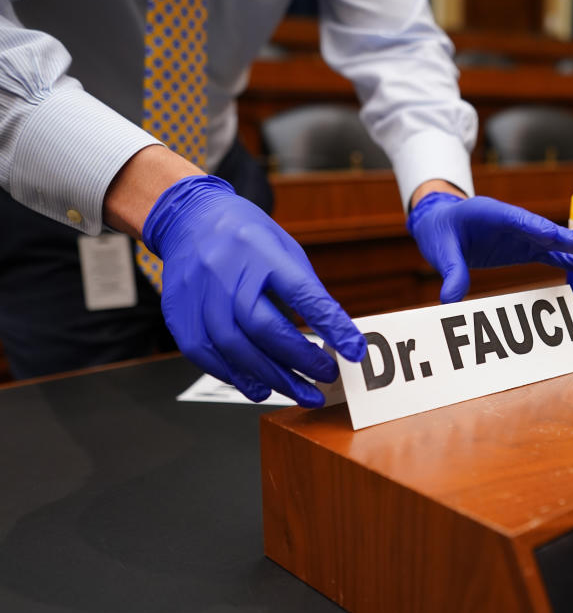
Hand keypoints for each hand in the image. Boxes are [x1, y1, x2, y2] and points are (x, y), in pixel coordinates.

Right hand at [143, 175, 366, 406]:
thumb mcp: (285, 250)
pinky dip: (234, 375)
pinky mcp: (178, 311)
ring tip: (299, 392)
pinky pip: (204, 353)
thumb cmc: (246, 238)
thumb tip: (335, 336)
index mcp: (262, 250)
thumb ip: (306, 291)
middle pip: (263, 327)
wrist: (188, 219)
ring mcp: (197, 292)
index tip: (354, 352)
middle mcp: (226, 270)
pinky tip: (257, 386)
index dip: (331, 326)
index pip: (302, 293)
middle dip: (299, 361)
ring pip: (233, 347)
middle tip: (325, 378)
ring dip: (270, 378)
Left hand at [407, 192, 572, 302]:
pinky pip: (548, 254)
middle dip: (566, 237)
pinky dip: (566, 261)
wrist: (442, 224)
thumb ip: (450, 272)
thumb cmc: (441, 231)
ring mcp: (520, 235)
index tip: (552, 237)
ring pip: (551, 241)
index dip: (534, 228)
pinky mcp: (522, 248)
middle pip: (542, 229)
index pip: (515, 220)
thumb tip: (450, 301)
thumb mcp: (441, 250)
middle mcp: (511, 222)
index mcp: (489, 213)